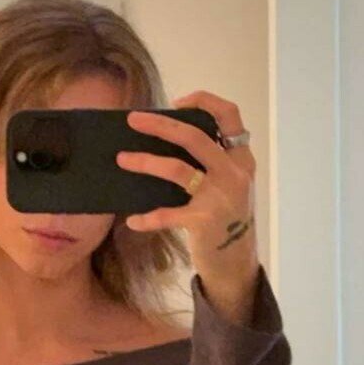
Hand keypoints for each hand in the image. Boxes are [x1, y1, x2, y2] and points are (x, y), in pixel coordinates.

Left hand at [117, 90, 260, 322]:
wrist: (236, 263)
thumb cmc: (225, 218)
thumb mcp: (229, 184)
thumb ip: (211, 161)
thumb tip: (164, 137)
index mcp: (241, 158)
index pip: (230, 115)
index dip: (203, 101)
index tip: (176, 102)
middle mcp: (234, 173)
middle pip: (194, 136)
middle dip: (160, 124)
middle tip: (133, 119)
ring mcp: (221, 197)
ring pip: (176, 169)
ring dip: (145, 162)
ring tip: (122, 159)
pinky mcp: (204, 221)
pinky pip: (166, 214)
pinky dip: (147, 218)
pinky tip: (132, 221)